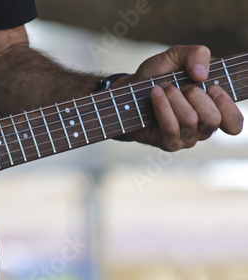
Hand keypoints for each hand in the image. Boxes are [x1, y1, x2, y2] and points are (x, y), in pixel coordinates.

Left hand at [115, 45, 243, 150]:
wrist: (129, 89)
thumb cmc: (157, 75)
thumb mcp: (177, 55)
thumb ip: (197, 54)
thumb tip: (202, 75)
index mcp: (214, 110)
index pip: (234, 123)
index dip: (227, 106)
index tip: (213, 88)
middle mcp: (203, 128)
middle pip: (212, 119)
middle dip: (195, 96)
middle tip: (181, 86)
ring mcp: (186, 138)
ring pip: (190, 122)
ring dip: (174, 99)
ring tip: (163, 88)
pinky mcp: (168, 143)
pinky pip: (171, 129)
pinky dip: (163, 107)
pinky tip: (155, 94)